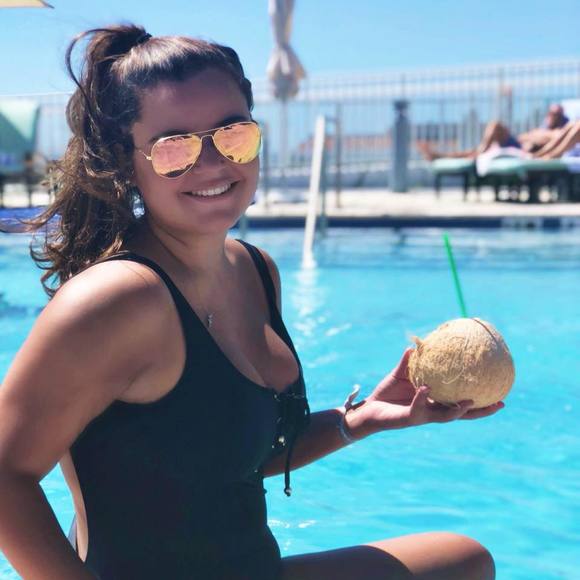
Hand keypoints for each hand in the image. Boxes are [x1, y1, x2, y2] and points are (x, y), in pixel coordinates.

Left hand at [346, 348, 504, 437]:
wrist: (369, 409)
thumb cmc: (387, 393)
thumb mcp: (400, 375)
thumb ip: (409, 362)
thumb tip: (415, 345)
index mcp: (434, 401)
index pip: (461, 402)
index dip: (479, 400)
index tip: (498, 392)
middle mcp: (432, 411)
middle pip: (462, 414)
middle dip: (481, 411)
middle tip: (500, 403)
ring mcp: (422, 417)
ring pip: (445, 417)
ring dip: (457, 410)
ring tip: (469, 402)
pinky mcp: (409, 419)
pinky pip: (418, 408)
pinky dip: (421, 398)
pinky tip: (425, 388)